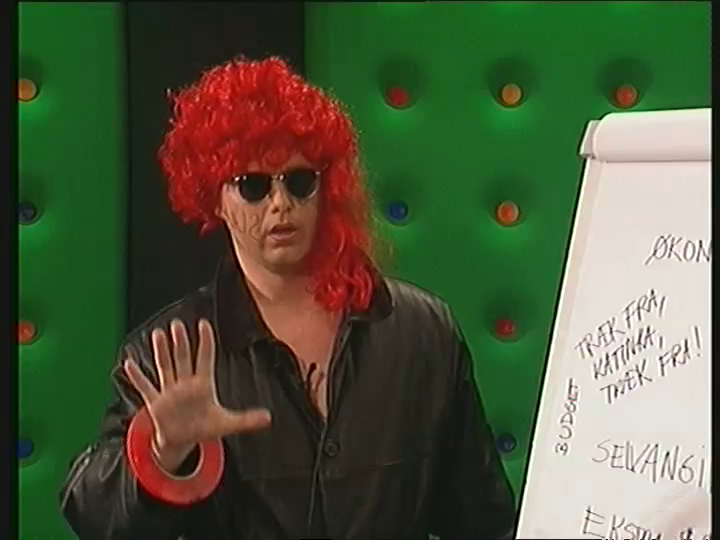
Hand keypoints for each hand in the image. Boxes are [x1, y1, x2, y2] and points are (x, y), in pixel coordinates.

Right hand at [124, 318, 271, 471]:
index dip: (206, 343)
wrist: (182, 440)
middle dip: (180, 343)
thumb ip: (246, 420)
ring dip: (161, 352)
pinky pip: (145, 388)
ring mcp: (169, 392)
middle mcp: (185, 384)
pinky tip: (129, 363)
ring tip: (158, 333)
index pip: (205, 359)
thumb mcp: (227, 423)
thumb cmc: (204, 427)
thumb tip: (269, 418)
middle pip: (183, 359)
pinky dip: (137, 377)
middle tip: (178, 324)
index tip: (204, 324)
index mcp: (204, 385)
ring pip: (165, 367)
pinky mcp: (156, 404)